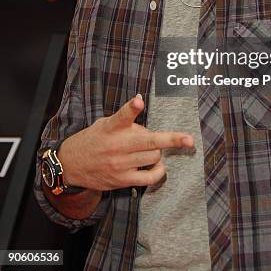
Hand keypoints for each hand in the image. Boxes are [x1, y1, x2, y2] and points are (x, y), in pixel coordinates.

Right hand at [58, 95, 193, 190]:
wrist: (71, 164)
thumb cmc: (93, 139)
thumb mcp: (104, 124)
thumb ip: (124, 120)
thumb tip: (143, 109)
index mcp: (111, 127)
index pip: (122, 115)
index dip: (132, 108)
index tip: (139, 101)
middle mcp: (117, 145)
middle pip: (150, 141)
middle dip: (171, 140)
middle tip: (188, 139)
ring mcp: (120, 164)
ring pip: (153, 157)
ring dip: (158, 152)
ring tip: (152, 150)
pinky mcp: (122, 180)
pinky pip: (149, 177)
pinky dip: (158, 171)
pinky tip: (159, 166)